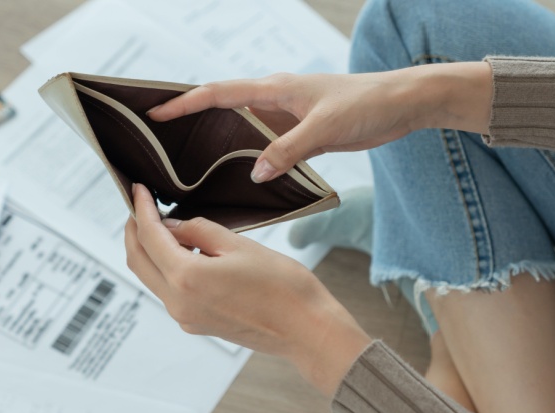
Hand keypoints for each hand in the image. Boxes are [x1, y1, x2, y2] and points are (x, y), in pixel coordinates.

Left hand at [124, 183, 371, 395]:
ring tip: (161, 224)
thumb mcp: (239, 245)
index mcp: (187, 278)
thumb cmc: (284, 287)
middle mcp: (179, 303)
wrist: (306, 329)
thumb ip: (199, 231)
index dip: (141, 209)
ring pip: (151, 277)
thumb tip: (172, 225)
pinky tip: (182, 252)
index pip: (149, 237)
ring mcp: (186, 318)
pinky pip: (169, 292)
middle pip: (138, 261)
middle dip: (134, 231)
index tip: (139, 190)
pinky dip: (166, 268)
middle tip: (140, 205)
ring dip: (149, 250)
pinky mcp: (197, 324)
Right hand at [147, 62, 492, 181]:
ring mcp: (286, 118)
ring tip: (190, 169)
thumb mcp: (325, 128)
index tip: (154, 113)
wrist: (401, 105)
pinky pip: (266, 148)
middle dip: (190, 123)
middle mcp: (275, 101)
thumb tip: (255, 175)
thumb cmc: (366, 104)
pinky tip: (241, 180)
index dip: (184, 103)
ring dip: (220, 147)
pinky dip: (250, 161)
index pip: (218, 93)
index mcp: (275, 89)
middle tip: (159, 143)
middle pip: (222, 110)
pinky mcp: (301, 134)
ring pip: (242, 132)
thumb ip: (289, 151)